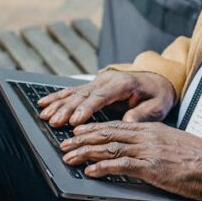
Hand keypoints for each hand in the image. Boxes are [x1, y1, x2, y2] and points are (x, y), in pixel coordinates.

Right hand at [37, 70, 175, 127]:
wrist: (158, 78)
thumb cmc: (158, 94)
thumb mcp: (158, 105)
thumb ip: (143, 114)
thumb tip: (127, 122)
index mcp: (123, 84)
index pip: (101, 96)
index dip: (86, 109)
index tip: (74, 121)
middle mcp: (107, 80)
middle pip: (83, 95)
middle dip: (66, 109)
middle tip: (54, 122)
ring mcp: (98, 81)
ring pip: (74, 93)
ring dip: (58, 104)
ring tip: (44, 115)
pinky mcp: (93, 85)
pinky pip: (72, 91)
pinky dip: (57, 97)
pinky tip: (43, 103)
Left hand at [60, 121, 201, 200]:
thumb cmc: (198, 158)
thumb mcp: (173, 144)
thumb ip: (154, 143)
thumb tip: (137, 150)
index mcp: (152, 129)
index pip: (117, 125)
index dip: (94, 128)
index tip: (78, 131)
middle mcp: (147, 136)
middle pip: (108, 134)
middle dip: (83, 139)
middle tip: (65, 144)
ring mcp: (149, 151)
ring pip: (109, 148)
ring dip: (86, 153)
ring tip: (70, 157)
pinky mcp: (152, 167)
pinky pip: (121, 166)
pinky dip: (103, 168)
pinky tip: (90, 171)